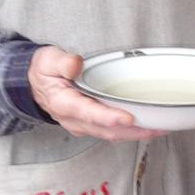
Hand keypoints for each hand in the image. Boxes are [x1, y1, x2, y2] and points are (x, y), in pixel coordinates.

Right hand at [27, 46, 165, 140]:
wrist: (33, 84)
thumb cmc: (43, 71)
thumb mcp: (48, 60)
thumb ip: (62, 61)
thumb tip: (76, 64)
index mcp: (63, 103)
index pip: (89, 113)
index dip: (109, 117)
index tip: (128, 117)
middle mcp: (74, 119)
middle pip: (107, 130)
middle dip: (134, 131)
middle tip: (159, 126)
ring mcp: (82, 125)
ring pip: (112, 135)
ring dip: (136, 134)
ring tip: (160, 128)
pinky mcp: (89, 126)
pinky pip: (112, 132)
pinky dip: (130, 132)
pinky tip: (146, 126)